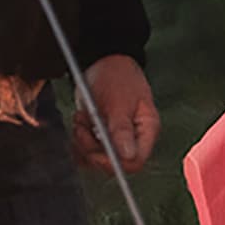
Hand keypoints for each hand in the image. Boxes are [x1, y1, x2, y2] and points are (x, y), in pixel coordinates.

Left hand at [74, 54, 158, 172]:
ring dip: (83, 143)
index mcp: (146, 130)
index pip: (135, 161)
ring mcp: (116, 137)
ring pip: (97, 158)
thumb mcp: (119, 102)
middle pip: (113, 163)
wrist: (103, 61)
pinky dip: (79, 140)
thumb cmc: (117, 76)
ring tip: (81, 120)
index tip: (95, 151)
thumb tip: (129, 156)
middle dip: (93, 149)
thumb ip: (122, 130)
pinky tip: (80, 122)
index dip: (113, 162)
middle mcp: (133, 137)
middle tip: (83, 129)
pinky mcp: (101, 135)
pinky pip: (88, 150)